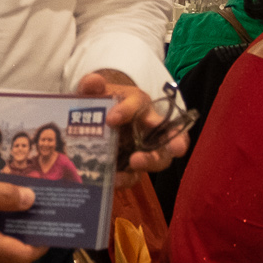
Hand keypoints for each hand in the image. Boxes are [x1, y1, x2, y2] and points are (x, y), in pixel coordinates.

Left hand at [81, 71, 187, 187]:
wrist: (97, 119)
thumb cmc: (102, 103)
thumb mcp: (95, 93)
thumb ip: (91, 85)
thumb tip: (93, 81)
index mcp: (138, 104)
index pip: (139, 103)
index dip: (127, 110)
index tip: (111, 119)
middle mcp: (149, 126)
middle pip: (168, 134)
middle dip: (171, 142)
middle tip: (165, 150)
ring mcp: (144, 148)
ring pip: (160, 157)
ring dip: (150, 161)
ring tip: (135, 164)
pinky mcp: (133, 167)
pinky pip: (135, 175)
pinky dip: (126, 179)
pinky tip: (114, 181)